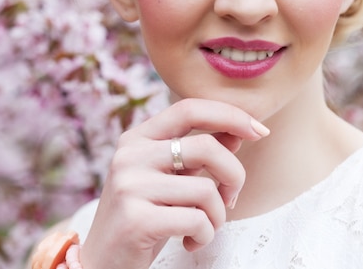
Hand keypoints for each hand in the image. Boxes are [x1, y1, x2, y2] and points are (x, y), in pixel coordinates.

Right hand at [79, 98, 269, 268]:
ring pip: (206, 189)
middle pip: (207, 147)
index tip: (260, 130)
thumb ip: (198, 153)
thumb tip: (239, 131)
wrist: (102, 262)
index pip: (189, 109)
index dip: (230, 115)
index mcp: (137, 138)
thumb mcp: (169, 179)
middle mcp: (130, 156)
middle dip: (234, 175)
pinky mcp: (136, 219)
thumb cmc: (144, 216)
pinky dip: (205, 235)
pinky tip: (189, 241)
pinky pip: (197, 220)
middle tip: (230, 199)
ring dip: (217, 215)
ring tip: (203, 227)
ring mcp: (130, 186)